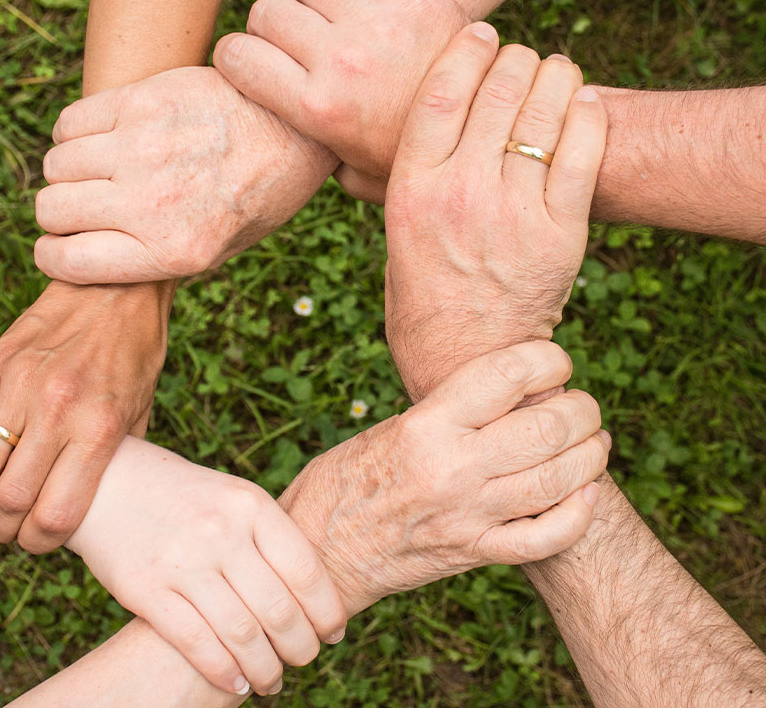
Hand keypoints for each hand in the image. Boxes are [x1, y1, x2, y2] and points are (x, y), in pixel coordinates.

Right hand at [0, 281, 169, 551]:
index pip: (55, 514)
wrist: (116, 286)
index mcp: (99, 428)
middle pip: (8, 500)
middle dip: (0, 531)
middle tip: (3, 532)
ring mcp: (20, 386)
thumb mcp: (141, 411)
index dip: (40, 544)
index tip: (38, 543)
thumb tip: (98, 507)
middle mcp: (57, 410)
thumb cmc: (135, 354)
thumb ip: (116, 459)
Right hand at [33, 66, 337, 283]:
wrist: (296, 128)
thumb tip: (90, 258)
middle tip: (85, 206)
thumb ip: (156, 259)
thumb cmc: (258, 195)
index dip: (53, 256)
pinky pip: (70, 122)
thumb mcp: (220, 250)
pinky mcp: (143, 101)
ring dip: (68, 172)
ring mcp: (144, 148)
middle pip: (52, 210)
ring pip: (56, 165)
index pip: (67, 261)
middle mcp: (153, 203)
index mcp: (173, 251)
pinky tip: (103, 138)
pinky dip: (74, 133)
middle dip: (59, 214)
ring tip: (99, 170)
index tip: (60, 247)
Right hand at [67, 439, 346, 696]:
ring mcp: (182, 561)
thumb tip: (315, 593)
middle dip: (300, 647)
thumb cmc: (184, 495)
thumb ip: (268, 536)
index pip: (306, 571)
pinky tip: (237, 684)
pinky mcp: (145, 589)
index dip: (326, 611)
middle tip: (304, 660)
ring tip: (273, 681)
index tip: (333, 633)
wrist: (108, 481)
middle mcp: (221, 531)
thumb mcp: (233, 497)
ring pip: (242, 634)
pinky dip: (224, 672)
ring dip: (265, 669)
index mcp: (250, 504)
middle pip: (279, 609)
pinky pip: (196, 643)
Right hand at [214, 0, 464, 203]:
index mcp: (317, 110)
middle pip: (268, 12)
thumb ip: (314, 163)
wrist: (485, 131)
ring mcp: (378, 24)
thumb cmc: (410, 158)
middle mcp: (341, 62)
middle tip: (295, 44)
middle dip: (270, 27)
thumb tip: (283, 154)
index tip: (248, 62)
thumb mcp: (355, 178)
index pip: (237, 56)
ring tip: (330, 18)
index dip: (235, 57)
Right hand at [279, 341, 608, 614]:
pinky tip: (585, 494)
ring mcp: (468, 515)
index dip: (548, 359)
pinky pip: (546, 538)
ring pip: (559, 480)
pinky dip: (579, 514)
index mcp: (425, 425)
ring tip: (594, 442)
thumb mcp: (388, 428)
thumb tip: (508, 393)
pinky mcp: (474, 553)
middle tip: (582, 406)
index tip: (555, 362)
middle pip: (548, 427)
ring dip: (591, 455)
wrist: (319, 552)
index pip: (507, 374)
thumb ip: (447, 413)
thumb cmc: (344, 480)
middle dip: (582, 409)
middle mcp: (452, 468)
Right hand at [383, 25, 607, 398]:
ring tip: (556, 74)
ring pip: (544, 113)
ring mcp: (513, 213)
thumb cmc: (422, 297)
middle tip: (522, 58)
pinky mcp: (560, 235)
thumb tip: (400, 130)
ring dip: (556, 77)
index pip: (441, 92)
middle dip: (516, 59)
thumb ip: (398, 181)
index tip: (481, 32)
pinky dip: (588, 116)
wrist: (466, 362)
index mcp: (411, 190)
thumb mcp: (393, 235)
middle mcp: (460, 194)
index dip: (466, 49)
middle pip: (498, 90)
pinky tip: (584, 103)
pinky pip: (583, 153)